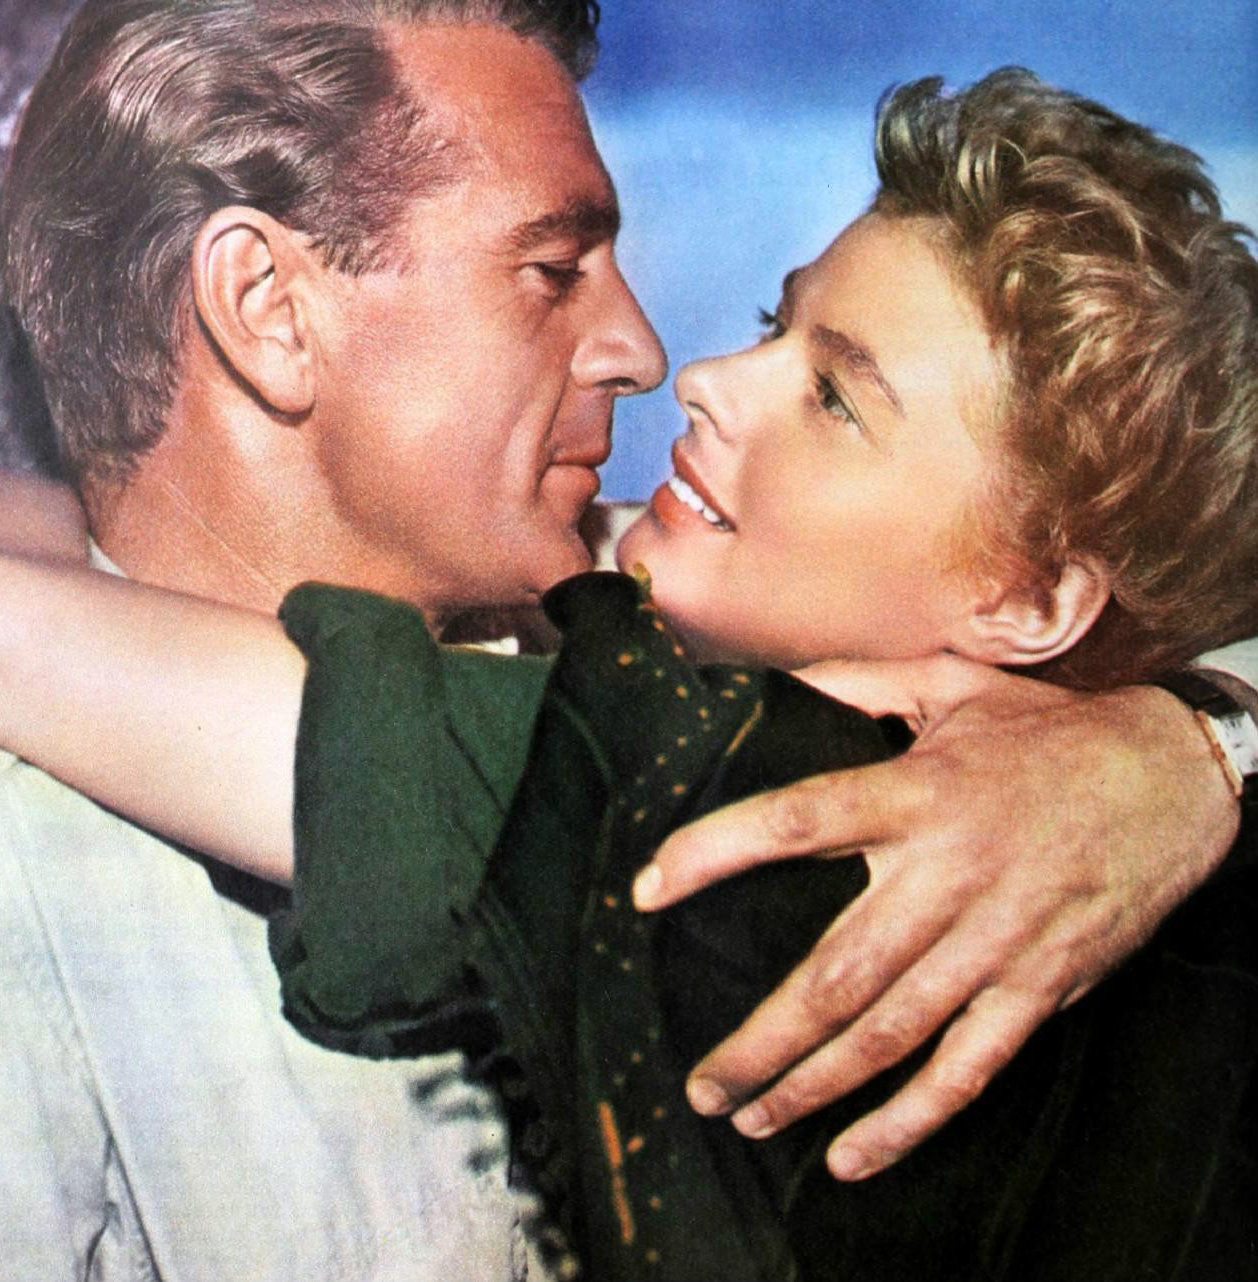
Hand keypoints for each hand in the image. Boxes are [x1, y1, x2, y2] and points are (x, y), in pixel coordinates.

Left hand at [631, 656, 1240, 1179]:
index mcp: (916, 795)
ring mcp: (995, 941)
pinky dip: (910, 1120)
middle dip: (760, 1039)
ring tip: (748, 1116)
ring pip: (889, 1033)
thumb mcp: (955, 685)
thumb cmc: (1052, 731)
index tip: (647, 888)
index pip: (795, 823)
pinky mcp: (1038, 986)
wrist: (1177, 776)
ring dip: (813, 1086)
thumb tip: (779, 668)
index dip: (713, 852)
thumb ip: (859, 680)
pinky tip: (853, 1155)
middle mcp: (947, 876)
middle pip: (835, 972)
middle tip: (700, 1083)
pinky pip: (968, 1068)